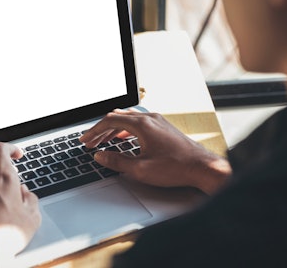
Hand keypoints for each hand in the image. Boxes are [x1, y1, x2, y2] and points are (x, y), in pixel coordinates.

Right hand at [80, 109, 230, 194]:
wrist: (202, 167)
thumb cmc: (175, 168)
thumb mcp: (140, 169)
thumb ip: (117, 161)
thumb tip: (100, 156)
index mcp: (142, 124)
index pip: (110, 121)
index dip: (94, 131)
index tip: (85, 140)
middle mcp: (150, 118)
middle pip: (118, 117)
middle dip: (102, 129)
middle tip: (91, 141)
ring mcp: (158, 121)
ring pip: (129, 119)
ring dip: (113, 129)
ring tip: (103, 141)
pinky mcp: (164, 127)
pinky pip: (139, 123)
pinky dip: (126, 129)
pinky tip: (123, 139)